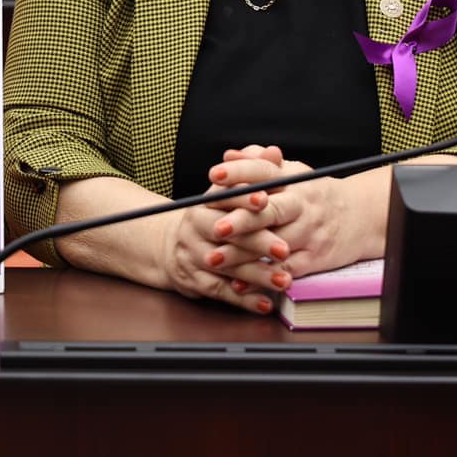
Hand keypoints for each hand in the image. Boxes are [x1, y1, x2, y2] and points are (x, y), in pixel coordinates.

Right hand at [156, 147, 284, 311]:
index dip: (243, 198)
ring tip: (285, 280)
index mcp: (205, 201)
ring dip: (256, 275)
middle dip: (256, 242)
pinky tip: (267, 304)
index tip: (264, 200)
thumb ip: (253, 171)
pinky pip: (222, 292)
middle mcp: (195, 226)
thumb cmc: (211, 215)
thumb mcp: (227, 190)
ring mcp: (194, 255)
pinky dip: (245, 300)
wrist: (171, 245)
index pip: (224, 196)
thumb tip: (274, 152)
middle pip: (225, 234)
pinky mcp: (196, 281)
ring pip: (226, 266)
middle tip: (284, 249)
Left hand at [206, 162, 383, 293]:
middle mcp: (301, 204)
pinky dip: (261, 279)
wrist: (360, 217)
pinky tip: (238, 284)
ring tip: (215, 259)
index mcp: (292, 179)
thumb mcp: (291, 171)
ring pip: (274, 244)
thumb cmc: (314, 193)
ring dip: (243, 254)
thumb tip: (228, 155)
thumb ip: (258, 163)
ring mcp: (309, 232)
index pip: (264, 171)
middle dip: (242, 220)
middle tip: (216, 228)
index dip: (239, 173)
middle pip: (271, 210)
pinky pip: (285, 270)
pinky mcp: (314, 258)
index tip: (214, 175)